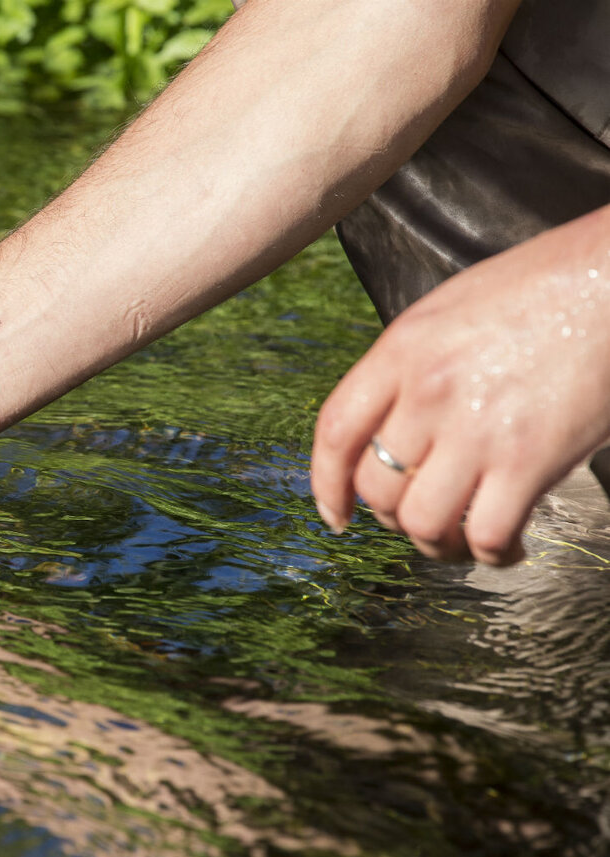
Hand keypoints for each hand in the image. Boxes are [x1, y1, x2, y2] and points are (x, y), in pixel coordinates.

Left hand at [312, 204, 609, 564]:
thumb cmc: (545, 286)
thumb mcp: (449, 310)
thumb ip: (410, 365)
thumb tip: (391, 422)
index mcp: (401, 351)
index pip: (335, 432)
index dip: (327, 484)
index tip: (338, 514)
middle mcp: (428, 393)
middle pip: (377, 488)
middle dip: (394, 518)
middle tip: (424, 518)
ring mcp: (476, 429)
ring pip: (422, 522)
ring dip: (438, 544)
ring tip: (461, 539)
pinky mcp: (529, 460)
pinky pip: (485, 534)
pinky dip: (491, 554)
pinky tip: (507, 546)